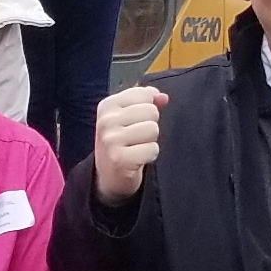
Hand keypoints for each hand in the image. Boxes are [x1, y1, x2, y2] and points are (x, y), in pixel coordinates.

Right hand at [91, 85, 165, 204]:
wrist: (109, 175)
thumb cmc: (122, 142)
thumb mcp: (128, 116)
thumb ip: (147, 101)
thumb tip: (163, 98)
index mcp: (107, 105)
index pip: (144, 94)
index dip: (148, 108)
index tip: (134, 122)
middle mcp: (106, 120)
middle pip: (151, 111)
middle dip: (150, 125)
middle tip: (136, 138)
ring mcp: (111, 140)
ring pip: (153, 129)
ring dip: (150, 141)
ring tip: (137, 147)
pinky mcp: (119, 159)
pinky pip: (152, 149)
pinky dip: (150, 155)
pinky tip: (138, 159)